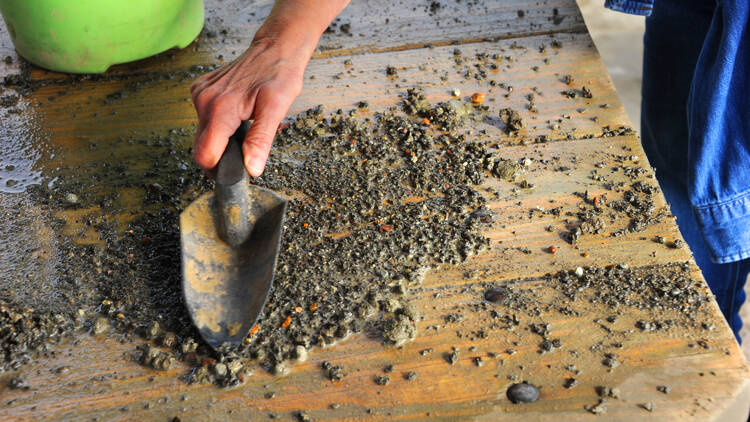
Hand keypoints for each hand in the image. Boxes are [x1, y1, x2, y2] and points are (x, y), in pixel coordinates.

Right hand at [190, 0, 350, 176]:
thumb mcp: (276, 109)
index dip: (220, 169)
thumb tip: (251, 169)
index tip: (236, 170)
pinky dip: (218, 124)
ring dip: (220, 140)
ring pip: (202, 134)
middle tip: (245, 150)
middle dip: (221, 156)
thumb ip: (260, 140)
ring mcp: (200, 94)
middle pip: (201, 147)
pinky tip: (237, 114)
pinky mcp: (200, 90)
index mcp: (221, 108)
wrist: (275, 48)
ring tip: (244, 127)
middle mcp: (204, 100)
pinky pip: (204, 119)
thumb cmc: (279, 74)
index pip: (205, 155)